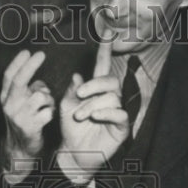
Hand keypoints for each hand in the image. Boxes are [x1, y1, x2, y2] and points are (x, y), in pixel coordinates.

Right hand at [0, 50, 53, 164]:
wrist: (20, 149)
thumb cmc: (24, 121)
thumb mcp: (19, 104)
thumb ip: (27, 91)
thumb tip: (40, 81)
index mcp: (5, 98)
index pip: (9, 77)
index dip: (17, 63)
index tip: (27, 51)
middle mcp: (9, 106)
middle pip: (19, 81)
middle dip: (30, 66)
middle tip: (40, 54)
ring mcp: (19, 117)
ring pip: (40, 96)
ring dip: (48, 99)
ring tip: (47, 106)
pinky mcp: (30, 127)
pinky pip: (47, 111)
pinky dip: (51, 112)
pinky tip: (48, 117)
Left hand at [57, 37, 128, 181]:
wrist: (73, 152)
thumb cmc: (70, 129)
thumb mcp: (66, 106)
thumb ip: (72, 91)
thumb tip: (78, 77)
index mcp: (95, 90)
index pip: (102, 67)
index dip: (105, 52)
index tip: (107, 35)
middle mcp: (109, 98)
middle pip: (110, 80)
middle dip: (94, 85)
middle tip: (79, 95)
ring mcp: (116, 111)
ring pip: (111, 98)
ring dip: (92, 105)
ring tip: (79, 117)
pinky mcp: (121, 126)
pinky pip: (119, 114)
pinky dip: (105, 113)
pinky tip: (95, 117)